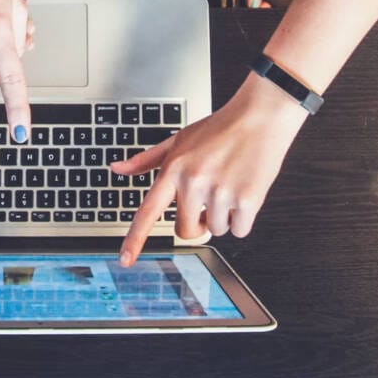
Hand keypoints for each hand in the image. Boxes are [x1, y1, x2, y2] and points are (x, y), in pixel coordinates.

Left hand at [112, 73, 308, 265]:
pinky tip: (244, 191)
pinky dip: (243, 218)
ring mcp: (220, 192)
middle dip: (197, 223)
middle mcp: (194, 182)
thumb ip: (146, 160)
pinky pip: (239, 230)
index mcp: (174, 169)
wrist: (260, 116)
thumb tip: (117, 169)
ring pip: (216, 230)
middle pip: (186, 231)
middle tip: (207, 201)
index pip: (148, 211)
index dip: (135, 239)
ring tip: (229, 186)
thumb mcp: (178, 139)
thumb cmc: (219, 128)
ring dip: (223, 217)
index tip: (125, 260)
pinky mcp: (247, 199)